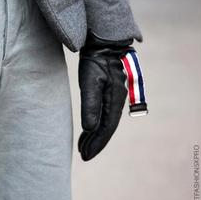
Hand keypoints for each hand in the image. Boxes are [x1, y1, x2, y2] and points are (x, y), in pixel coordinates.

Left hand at [77, 32, 131, 160]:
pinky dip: (95, 125)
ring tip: (83, 147)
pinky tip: (89, 130)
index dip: (96, 144)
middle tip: (83, 155)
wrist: (104, 43)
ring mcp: (114, 97)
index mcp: (115, 100)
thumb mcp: (90, 81)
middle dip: (95, 143)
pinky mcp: (108, 93)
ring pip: (105, 122)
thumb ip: (90, 104)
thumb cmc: (96, 60)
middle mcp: (117, 101)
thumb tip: (89, 128)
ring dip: (95, 136)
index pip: (106, 129)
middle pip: (106, 128)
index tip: (85, 156)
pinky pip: (103, 114)